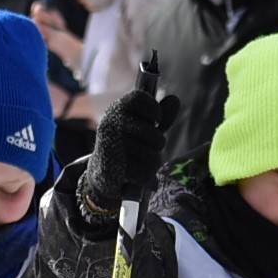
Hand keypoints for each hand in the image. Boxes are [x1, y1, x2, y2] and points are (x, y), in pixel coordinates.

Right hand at [80, 83, 171, 218]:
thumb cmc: (127, 147)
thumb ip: (160, 116)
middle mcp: (111, 124)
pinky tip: (140, 178)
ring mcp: (111, 145)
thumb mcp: (142, 128)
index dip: (154, 110)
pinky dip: (148, 179)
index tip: (155, 121)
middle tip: (146, 150)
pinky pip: (146, 173)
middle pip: (155, 135)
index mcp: (117, 109)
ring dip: (152, 165)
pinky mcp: (114, 168)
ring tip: (141, 164)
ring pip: (152, 157)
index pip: (140, 98)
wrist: (102, 174)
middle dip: (157, 147)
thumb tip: (175, 99)